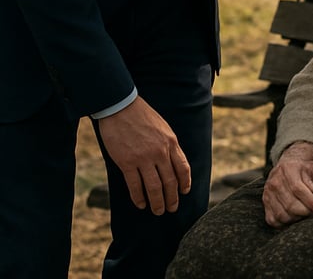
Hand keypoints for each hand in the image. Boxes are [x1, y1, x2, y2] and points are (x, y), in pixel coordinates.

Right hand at [98, 96, 189, 215]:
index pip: (183, 167)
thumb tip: (172, 162)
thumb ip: (169, 144)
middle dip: (172, 198)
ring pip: (154, 187)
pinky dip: (139, 198)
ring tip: (157, 211)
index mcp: (171, 142)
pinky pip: (135, 185)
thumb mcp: (163, 127)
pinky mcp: (127, 162)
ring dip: (157, 202)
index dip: (185, 182)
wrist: (121, 107)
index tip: (184, 192)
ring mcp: (143, 158)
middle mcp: (160, 152)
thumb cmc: (142, 116)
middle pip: (170, 181)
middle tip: (171, 209)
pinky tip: (141, 204)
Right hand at [263, 142, 312, 225]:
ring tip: (305, 216)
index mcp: (287, 170)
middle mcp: (274, 182)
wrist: (284, 170)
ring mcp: (267, 194)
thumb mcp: (309, 168)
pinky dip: (284, 224)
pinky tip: (294, 219)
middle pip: (290, 204)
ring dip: (295, 218)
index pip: (297, 189)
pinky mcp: (265, 204)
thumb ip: (311, 178)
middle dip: (304, 212)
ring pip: (282, 214)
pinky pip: (273, 220)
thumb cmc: (301, 170)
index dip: (309, 201)